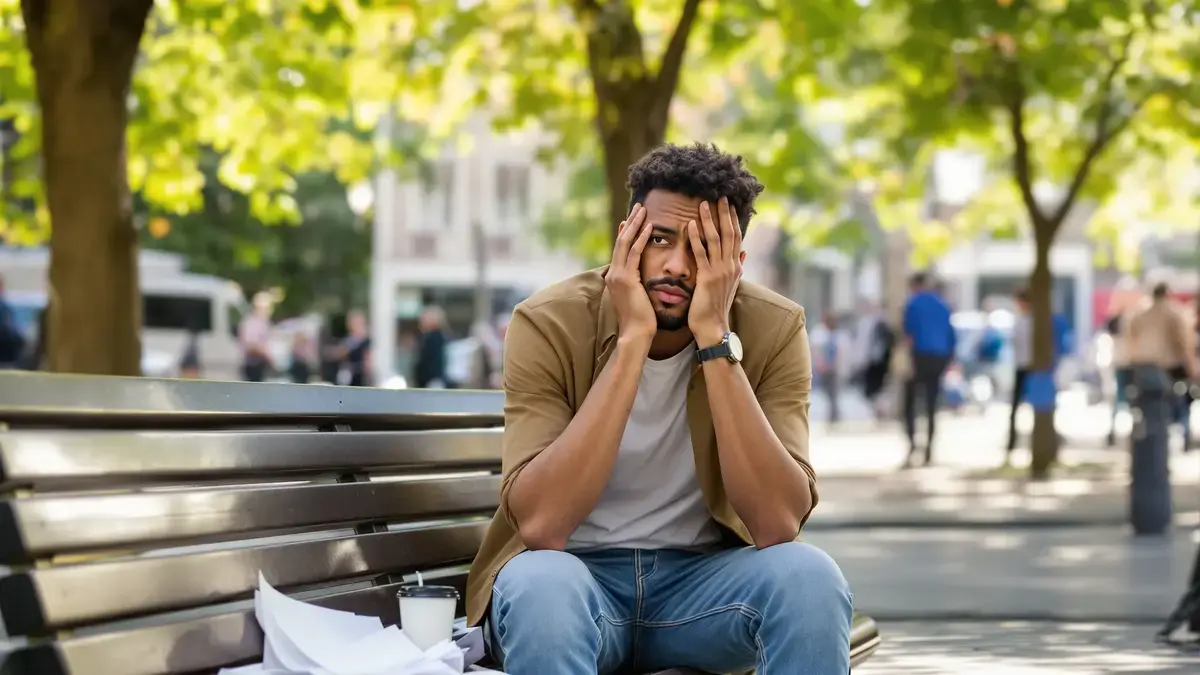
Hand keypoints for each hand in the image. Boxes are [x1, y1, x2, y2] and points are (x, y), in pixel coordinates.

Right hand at [605, 203, 655, 340]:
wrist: (636, 333)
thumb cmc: (641, 320)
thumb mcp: (637, 298)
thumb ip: (637, 285)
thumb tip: (643, 279)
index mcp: (615, 278)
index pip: (620, 250)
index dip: (626, 232)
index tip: (632, 219)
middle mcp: (613, 274)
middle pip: (621, 241)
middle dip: (630, 222)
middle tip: (639, 206)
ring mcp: (618, 276)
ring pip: (625, 243)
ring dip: (635, 224)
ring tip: (643, 209)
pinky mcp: (626, 279)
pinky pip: (635, 253)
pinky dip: (642, 238)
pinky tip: (649, 226)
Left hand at [686, 197, 741, 347]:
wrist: (712, 328)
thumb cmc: (716, 308)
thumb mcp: (730, 285)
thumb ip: (736, 267)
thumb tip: (744, 253)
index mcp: (735, 267)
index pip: (735, 237)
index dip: (732, 220)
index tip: (728, 204)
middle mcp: (730, 266)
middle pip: (729, 234)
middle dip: (723, 214)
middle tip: (719, 195)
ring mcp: (720, 272)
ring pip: (715, 240)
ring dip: (709, 220)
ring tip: (702, 204)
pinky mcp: (707, 278)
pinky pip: (701, 254)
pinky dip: (696, 238)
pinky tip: (690, 225)